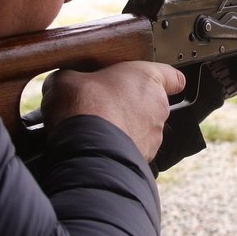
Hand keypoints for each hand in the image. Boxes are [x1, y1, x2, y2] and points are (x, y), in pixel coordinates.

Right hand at [41, 62, 185, 161]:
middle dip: (132, 107)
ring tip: (99, 130)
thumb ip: (73, 77)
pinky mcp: (144, 159)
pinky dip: (120, 149)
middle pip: (152, 104)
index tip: (158, 81)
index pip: (172, 76)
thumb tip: (64, 83)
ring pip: (143, 130)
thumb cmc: (84, 106)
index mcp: (146, 78)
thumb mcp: (66, 78)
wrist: (86, 147)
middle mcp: (157, 107)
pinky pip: (133, 151)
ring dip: (126, 130)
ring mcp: (153, 136)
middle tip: (106, 107)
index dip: (165, 79)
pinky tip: (99, 148)